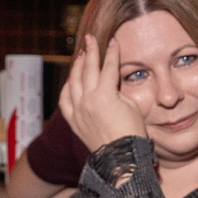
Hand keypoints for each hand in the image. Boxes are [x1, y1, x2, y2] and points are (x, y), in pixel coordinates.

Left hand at [59, 33, 146, 157]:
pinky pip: (64, 100)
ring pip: (74, 81)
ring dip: (78, 66)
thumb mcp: (132, 106)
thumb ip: (118, 91)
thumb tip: (111, 83)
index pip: (108, 67)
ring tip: (81, 55)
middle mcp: (87, 100)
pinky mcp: (73, 121)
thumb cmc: (132, 133)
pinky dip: (67, 88)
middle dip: (91, 51)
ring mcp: (78, 110)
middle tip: (91, 38)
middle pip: (88, 69)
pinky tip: (70, 81)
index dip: (112, 52)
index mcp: (104, 94)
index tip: (113, 40)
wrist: (120, 159)